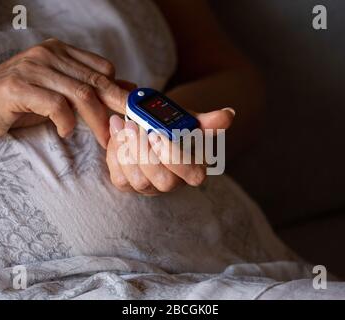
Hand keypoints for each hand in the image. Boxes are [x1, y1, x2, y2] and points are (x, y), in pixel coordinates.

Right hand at [0, 38, 129, 149]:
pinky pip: (56, 104)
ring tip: (102, 139)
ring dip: (96, 121)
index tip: (131, 114)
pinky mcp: (17, 86)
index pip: (103, 68)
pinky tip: (64, 131)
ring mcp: (32, 67)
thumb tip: (128, 90)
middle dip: (117, 108)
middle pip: (96, 81)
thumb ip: (89, 90)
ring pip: (81, 93)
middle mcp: (47, 54)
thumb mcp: (59, 95)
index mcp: (60, 51)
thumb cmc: (18, 103)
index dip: (120, 92)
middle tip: (128, 130)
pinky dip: (66, 121)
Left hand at [106, 108, 235, 194]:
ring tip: (122, 123)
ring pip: (138, 180)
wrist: (150, 130)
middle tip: (134, 125)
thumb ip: (208, 121)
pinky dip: (115, 153)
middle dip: (147, 153)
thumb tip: (228, 115)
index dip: (175, 157)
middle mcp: (172, 183)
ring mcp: (149, 187)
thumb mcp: (191, 122)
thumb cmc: (174, 129)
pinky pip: (120, 177)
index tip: (158, 133)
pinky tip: (116, 132)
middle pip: (163, 180)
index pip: (193, 174)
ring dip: (128, 151)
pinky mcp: (127, 184)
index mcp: (193, 170)